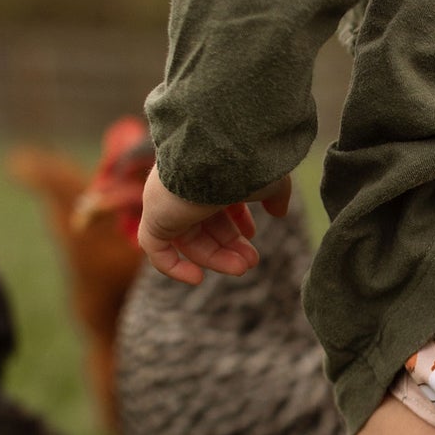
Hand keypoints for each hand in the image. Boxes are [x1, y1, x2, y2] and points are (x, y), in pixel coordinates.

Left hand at [136, 168, 291, 285]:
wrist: (219, 156)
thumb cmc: (246, 163)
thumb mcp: (270, 180)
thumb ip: (275, 195)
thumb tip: (279, 212)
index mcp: (206, 173)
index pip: (216, 201)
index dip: (235, 222)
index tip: (252, 236)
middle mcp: (183, 186)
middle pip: (203, 225)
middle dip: (229, 246)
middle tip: (250, 263)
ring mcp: (167, 203)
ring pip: (187, 241)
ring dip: (214, 258)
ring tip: (241, 269)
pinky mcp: (155, 219)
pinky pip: (157, 250)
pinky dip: (174, 268)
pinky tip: (197, 278)